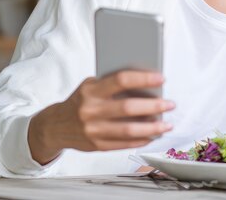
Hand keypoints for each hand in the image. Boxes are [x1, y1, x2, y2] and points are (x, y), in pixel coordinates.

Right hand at [28, 71, 173, 164]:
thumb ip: (112, 85)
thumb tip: (146, 84)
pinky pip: (124, 144)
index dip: (143, 78)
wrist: (56, 126)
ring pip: (129, 130)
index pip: (121, 80)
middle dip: (154, 106)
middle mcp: (91, 110)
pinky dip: (141, 139)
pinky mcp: (96, 145)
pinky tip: (153, 135)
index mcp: (91, 90)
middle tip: (170, 104)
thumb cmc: (80, 101)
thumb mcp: (90, 86)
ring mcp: (93, 130)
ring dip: (152, 128)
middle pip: (128, 107)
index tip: (161, 79)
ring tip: (167, 124)